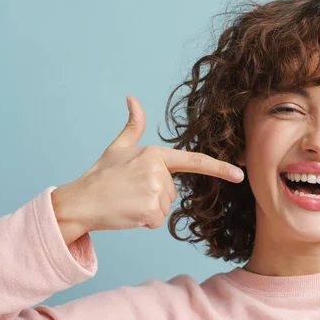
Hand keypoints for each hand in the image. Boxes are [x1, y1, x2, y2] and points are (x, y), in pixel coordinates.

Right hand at [51, 95, 243, 244]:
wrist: (80, 201)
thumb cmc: (101, 175)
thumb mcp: (118, 147)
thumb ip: (133, 125)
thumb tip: (132, 98)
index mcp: (155, 154)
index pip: (194, 161)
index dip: (220, 168)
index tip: (239, 175)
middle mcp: (158, 170)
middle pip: (172, 192)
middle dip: (154, 196)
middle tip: (130, 191)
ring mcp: (155, 191)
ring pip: (165, 207)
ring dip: (148, 209)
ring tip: (127, 201)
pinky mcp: (150, 210)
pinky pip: (157, 221)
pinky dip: (143, 221)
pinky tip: (127, 213)